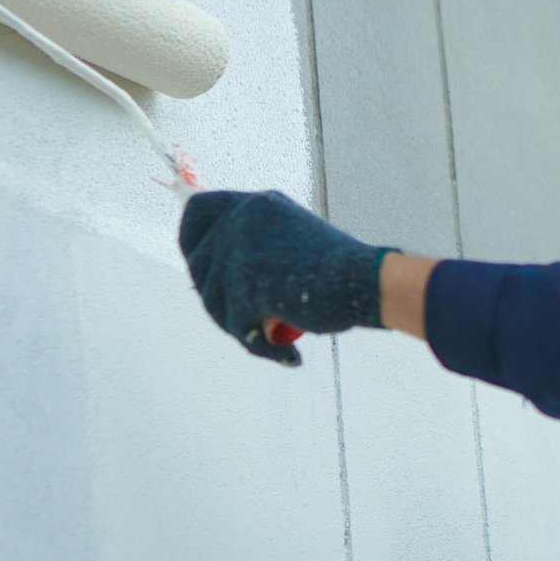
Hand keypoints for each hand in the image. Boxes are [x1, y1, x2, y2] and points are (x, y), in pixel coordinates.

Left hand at [178, 190, 393, 366]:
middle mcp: (244, 217)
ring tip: (273, 338)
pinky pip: (237, 325)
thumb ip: (259, 248)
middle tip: (244, 321)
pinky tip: (289, 356)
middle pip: (199, 264)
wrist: (367, 280)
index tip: (199, 266)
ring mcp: (241, 247)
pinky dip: (262, 346)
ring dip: (239, 326)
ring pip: (213, 300)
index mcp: (258, 204)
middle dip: (216, 298)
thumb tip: (217, 278)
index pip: (198, 211)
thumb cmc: (341, 271)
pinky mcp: (246, 280)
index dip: (191, 241)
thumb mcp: (292, 243)